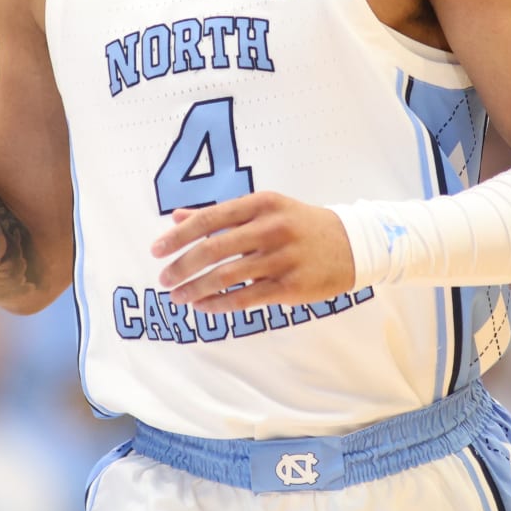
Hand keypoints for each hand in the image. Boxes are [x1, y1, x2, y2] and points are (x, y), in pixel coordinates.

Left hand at [151, 191, 356, 314]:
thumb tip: (176, 217)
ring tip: (178, 297)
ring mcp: (282, 258)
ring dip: (196, 289)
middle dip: (182, 266)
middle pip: (213, 249)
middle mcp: (270, 228)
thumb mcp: (265, 209)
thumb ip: (221, 214)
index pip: (209, 218)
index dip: (178, 236)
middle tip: (164, 280)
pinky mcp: (291, 286)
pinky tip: (204, 306)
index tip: (156, 250)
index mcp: (261, 204)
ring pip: (226, 276)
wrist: (354, 244)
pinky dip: (219, 304)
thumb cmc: (301, 224)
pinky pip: (246, 297)